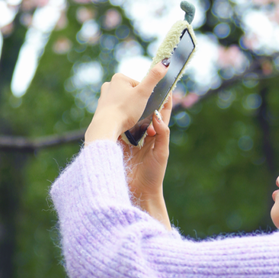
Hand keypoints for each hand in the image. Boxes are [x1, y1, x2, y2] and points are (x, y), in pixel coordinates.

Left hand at [84, 60, 169, 144]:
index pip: (140, 85)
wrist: (106, 127)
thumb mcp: (144, 92)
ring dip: (128, 108)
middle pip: (132, 93)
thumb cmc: (126, 109)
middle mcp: (109, 84)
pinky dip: (120, 114)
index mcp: (119, 77)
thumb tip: (166, 62)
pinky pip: (116, 109)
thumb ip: (154, 77)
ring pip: (124, 101)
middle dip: (136, 102)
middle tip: (136, 112)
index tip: (142, 105)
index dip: (145, 96)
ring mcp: (103, 96)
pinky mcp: (101, 108)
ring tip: (129, 117)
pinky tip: (121, 120)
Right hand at [120, 94, 172, 213]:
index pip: (162, 113)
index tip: (163, 84)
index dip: (163, 99)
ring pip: (131, 119)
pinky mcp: (119, 145)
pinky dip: (118, 121)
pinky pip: (119, 129)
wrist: (138, 194)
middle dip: (144, 99)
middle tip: (141, 83)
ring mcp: (131, 140)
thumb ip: (162, 134)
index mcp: (158, 135)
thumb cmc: (154, 175)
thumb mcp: (161, 153)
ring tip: (127, 93)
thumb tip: (157, 115)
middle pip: (145, 112)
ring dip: (130, 108)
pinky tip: (115, 111)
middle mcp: (145, 135)